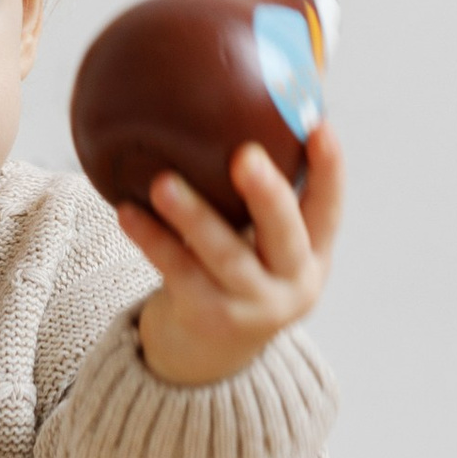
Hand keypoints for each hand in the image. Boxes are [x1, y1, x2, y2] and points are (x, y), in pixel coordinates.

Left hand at [122, 123, 342, 389]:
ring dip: (193, 217)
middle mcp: (291, 283)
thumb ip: (258, 193)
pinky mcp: (209, 319)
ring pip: (223, 256)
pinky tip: (127, 210)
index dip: (329, 169)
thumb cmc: (234, 275)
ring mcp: (251, 306)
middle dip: (268, 195)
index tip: (318, 124)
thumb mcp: (261, 243)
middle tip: (245, 157)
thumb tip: (242, 97)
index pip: (328, 208)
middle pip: (284, 235)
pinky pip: (177, 271)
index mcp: (312, 256)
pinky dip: (152, 240)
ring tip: (162, 183)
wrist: (209, 360)